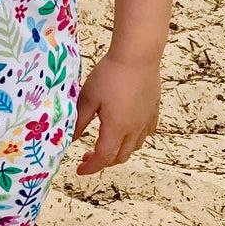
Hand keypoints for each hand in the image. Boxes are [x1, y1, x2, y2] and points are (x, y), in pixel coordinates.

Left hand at [71, 51, 161, 175]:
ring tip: (106, 144)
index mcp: (117, 128)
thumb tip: (70, 139)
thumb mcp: (88, 97)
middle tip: (88, 156)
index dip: (91, 167)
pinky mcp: (153, 110)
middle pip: (120, 156)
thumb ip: (79, 121)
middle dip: (103, 161)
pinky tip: (126, 131)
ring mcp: (146, 120)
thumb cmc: (110, 74)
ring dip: (119, 152)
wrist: (137, 55)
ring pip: (134, 147)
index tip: (80, 169)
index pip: (104, 158)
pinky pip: (145, 134)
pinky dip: (134, 140)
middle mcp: (134, 129)